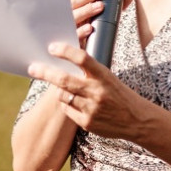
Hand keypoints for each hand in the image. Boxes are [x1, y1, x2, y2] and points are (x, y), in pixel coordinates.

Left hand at [28, 42, 145, 140]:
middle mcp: (97, 92)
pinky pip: (67, 110)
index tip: (52, 47)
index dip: (65, 51)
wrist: (137, 120)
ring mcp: (91, 108)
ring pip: (62, 95)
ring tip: (65, 89)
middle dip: (45, 72)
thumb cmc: (120, 94)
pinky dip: (67, 104)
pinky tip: (76, 104)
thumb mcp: (109, 78)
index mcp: (104, 76)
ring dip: (60, 91)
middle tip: (33, 68)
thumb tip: (65, 61)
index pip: (82, 59)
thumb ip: (90, 72)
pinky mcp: (87, 122)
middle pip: (64, 79)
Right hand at [69, 0, 134, 45]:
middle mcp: (68, 10)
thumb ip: (116, 2)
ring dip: (87, 10)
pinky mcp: (71, 39)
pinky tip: (90, 28)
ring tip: (101, 6)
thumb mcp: (105, 11)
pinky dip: (81, 31)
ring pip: (73, 15)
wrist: (86, 48)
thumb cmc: (93, 23)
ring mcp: (68, 24)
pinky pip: (73, 35)